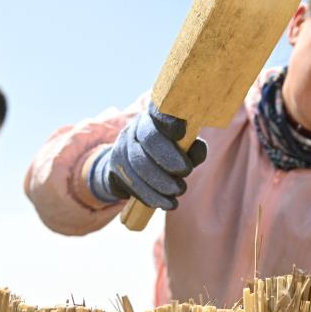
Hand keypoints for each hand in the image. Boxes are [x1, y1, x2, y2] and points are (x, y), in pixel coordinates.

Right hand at [89, 102, 206, 209]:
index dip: (168, 118)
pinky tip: (166, 203)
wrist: (132, 171)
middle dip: (168, 156)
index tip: (181, 132)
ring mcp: (122, 146)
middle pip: (149, 138)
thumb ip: (193, 149)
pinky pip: (130, 182)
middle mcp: (136, 126)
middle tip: (186, 172)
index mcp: (156, 116)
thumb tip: (196, 151)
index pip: (159, 109)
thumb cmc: (169, 156)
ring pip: (139, 162)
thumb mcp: (184, 151)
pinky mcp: (114, 167)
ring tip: (179, 192)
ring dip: (161, 181)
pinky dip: (151, 195)